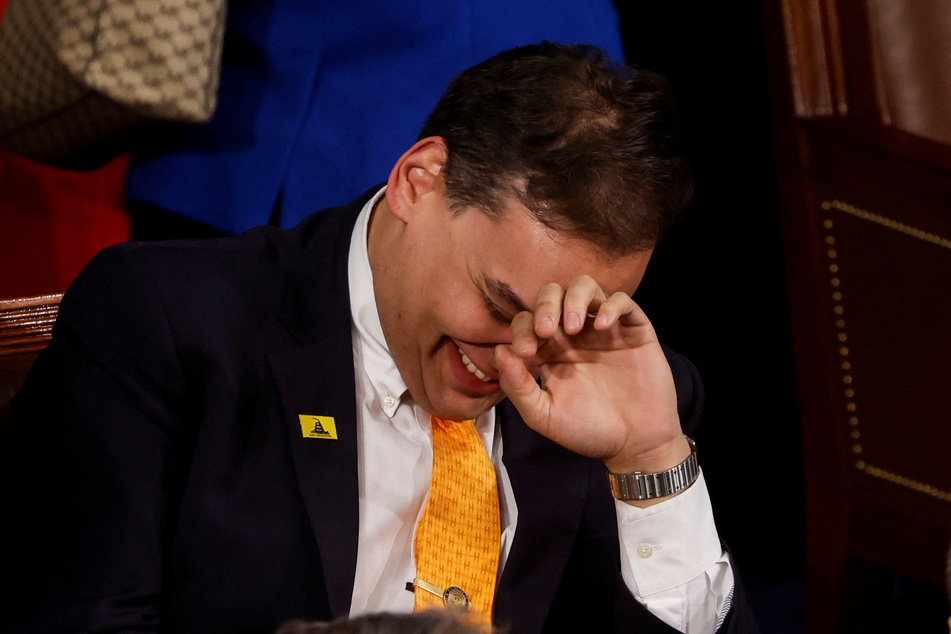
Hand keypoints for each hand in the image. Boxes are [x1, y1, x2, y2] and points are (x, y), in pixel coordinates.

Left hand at [495, 275, 690, 490]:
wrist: (634, 445)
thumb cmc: (587, 431)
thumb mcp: (543, 415)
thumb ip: (517, 385)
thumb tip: (499, 350)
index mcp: (549, 350)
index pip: (527, 320)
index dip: (521, 328)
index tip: (525, 352)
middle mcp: (574, 334)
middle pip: (553, 293)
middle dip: (545, 304)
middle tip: (546, 330)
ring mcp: (604, 329)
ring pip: (585, 286)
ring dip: (574, 298)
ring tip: (573, 326)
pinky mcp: (634, 330)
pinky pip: (622, 300)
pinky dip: (611, 306)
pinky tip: (602, 327)